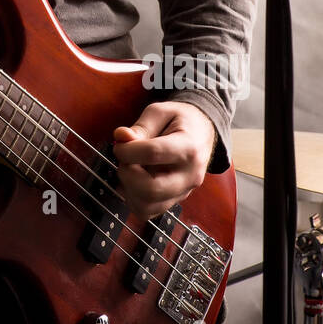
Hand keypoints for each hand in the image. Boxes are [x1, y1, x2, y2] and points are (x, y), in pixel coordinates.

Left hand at [111, 101, 216, 218]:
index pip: (153, 154)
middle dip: (127, 173)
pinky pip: (148, 211)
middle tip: (125, 159)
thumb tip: (121, 137)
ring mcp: (184, 192)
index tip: (120, 144)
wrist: (202, 133)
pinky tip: (135, 180)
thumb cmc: (181, 121)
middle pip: (151, 189)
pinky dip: (133, 198)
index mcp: (189, 147)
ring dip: (128, 188)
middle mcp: (190, 175)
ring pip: (147, 206)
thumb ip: (141, 126)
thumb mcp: (161, 112)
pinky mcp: (175, 201)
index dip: (128, 150)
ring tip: (131, 169)